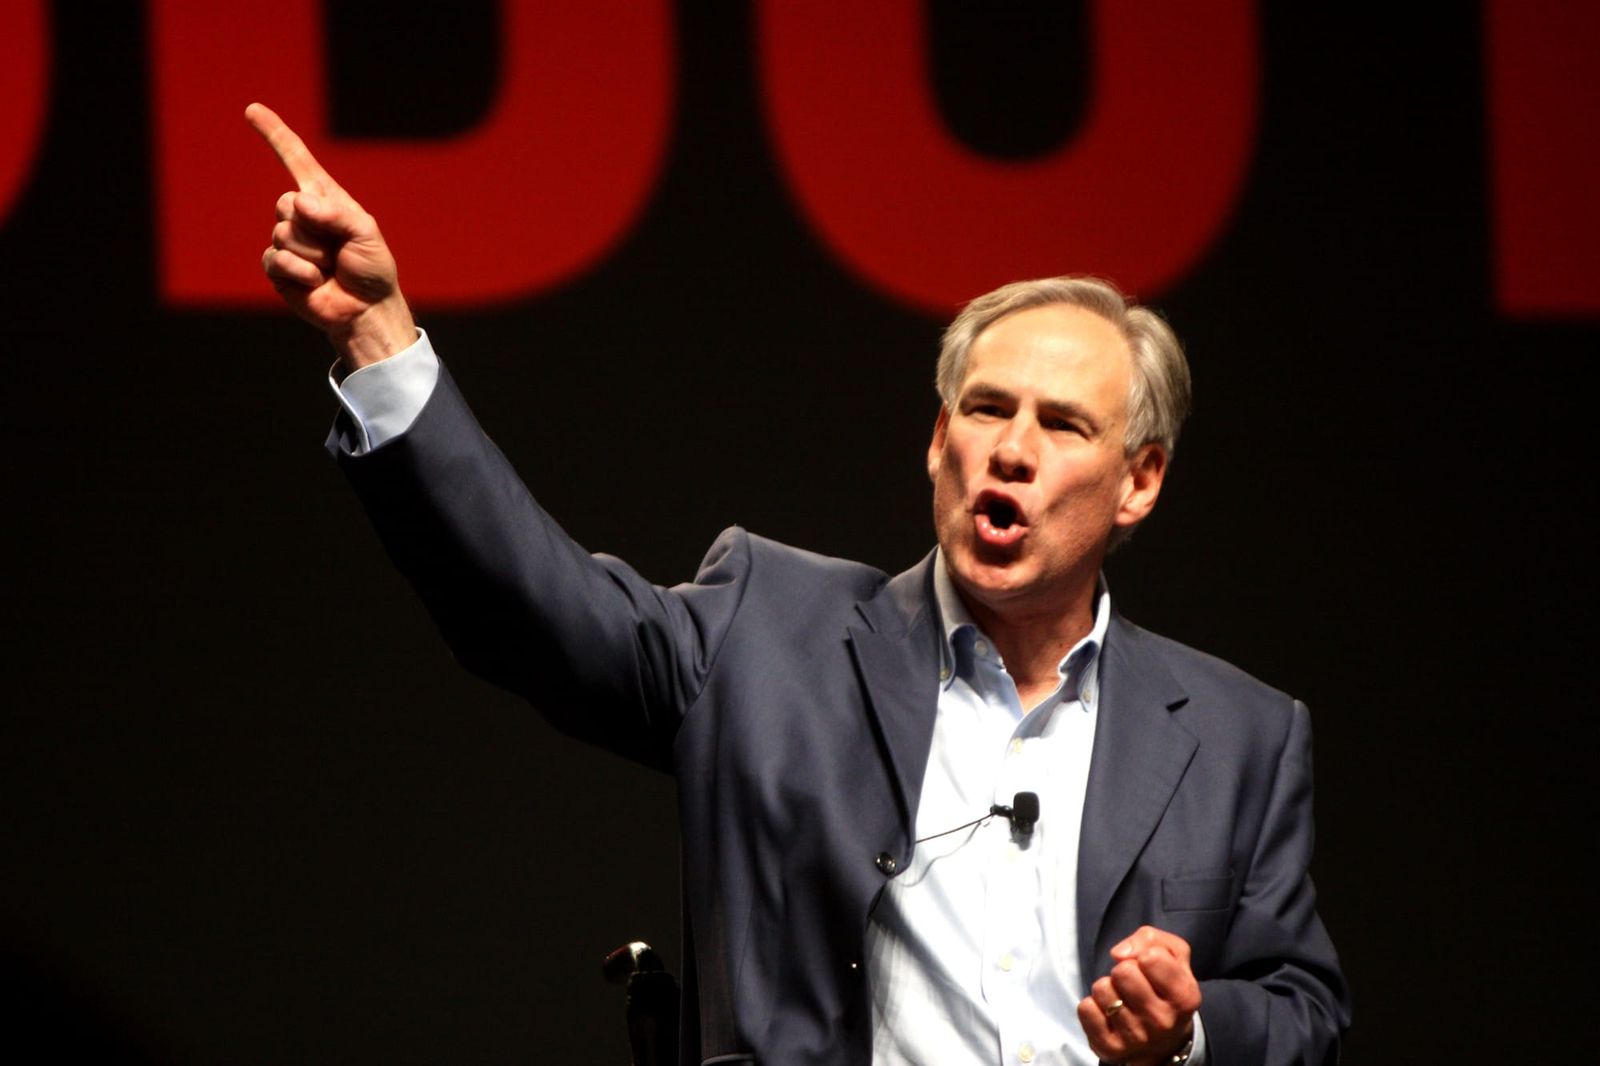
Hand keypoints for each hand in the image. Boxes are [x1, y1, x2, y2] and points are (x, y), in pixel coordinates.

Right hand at [244, 102, 414, 368]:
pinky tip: (316, 283)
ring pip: (284, 234)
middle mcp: (302, 216)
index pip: (296, 160)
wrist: (366, 309)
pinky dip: (301, 273)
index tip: (253, 110)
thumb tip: (299, 203)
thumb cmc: (371, 269)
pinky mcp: (278, 268)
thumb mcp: (366, 234)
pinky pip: (276, 259)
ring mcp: (287, 241)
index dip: (275, 135)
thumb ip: (337, 214)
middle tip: (338, 250)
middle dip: (316, 229)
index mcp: (325, 199)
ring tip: (330, 268)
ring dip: (313, 255)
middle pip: (286, 203)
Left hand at [1078, 926, 1200, 1065]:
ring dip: (1107, 988)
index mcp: (1184, 997)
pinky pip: (1086, 1009)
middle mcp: (1163, 1021)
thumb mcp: (1173, 955)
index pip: (1151, 957)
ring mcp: (1136, 1038)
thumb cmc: (1164, 987)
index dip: (1144, 954)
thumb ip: (1150, 939)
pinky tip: (1107, 1013)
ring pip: (1102, 989)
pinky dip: (1092, 1005)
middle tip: (1132, 983)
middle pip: (1123, 971)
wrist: (1163, 1041)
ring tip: (1122, 999)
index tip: (1148, 966)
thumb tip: (1119, 953)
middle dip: (1123, 970)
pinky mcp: (1110, 1048)